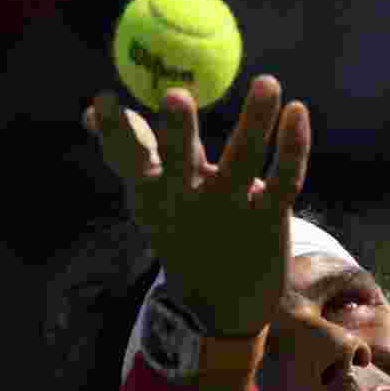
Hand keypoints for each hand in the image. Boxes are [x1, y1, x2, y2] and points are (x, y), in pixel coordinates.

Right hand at [82, 75, 310, 336]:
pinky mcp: (268, 221)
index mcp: (153, 193)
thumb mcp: (151, 199)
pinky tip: (296, 111)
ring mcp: (230, 212)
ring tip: (268, 83)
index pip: (128, 159)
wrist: (224, 308)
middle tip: (175, 96)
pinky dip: (293, 147)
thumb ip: (130, 152)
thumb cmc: (184, 235)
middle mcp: (187, 202)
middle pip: (179, 161)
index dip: (115, 131)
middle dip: (175, 131)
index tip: (103, 98)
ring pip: (242, 160)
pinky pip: (284, 180)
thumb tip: (93, 111)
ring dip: (255, 121)